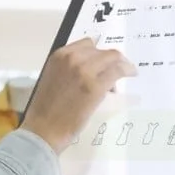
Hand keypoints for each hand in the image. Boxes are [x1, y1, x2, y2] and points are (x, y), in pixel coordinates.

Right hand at [20, 37, 136, 153]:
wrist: (43, 130)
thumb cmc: (45, 111)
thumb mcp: (53, 79)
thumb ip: (69, 70)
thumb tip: (92, 71)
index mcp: (59, 56)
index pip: (87, 44)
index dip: (99, 53)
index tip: (105, 61)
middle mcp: (72, 59)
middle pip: (102, 50)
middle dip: (112, 59)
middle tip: (119, 69)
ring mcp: (84, 71)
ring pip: (113, 57)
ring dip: (122, 64)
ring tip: (126, 73)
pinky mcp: (95, 86)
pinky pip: (118, 71)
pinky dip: (128, 70)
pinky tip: (131, 74)